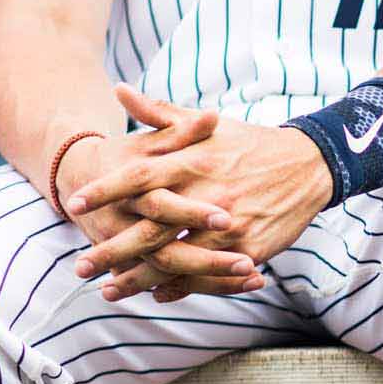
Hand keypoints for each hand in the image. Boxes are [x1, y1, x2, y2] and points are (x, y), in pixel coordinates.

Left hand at [66, 85, 334, 300]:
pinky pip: (207, 274)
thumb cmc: (249, 143)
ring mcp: (228, 226)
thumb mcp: (205, 124)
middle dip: (112, 250)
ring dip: (139, 279)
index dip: (105, 190)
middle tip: (79, 266)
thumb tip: (119, 90)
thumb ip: (158, 112)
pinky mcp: (248, 249)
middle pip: (149, 228)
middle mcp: (207, 196)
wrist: (308, 165)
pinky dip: (180, 287)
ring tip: (110, 291)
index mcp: (193, 161)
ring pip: (175, 260)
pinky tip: (156, 294)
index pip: (139, 176)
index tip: (74, 203)